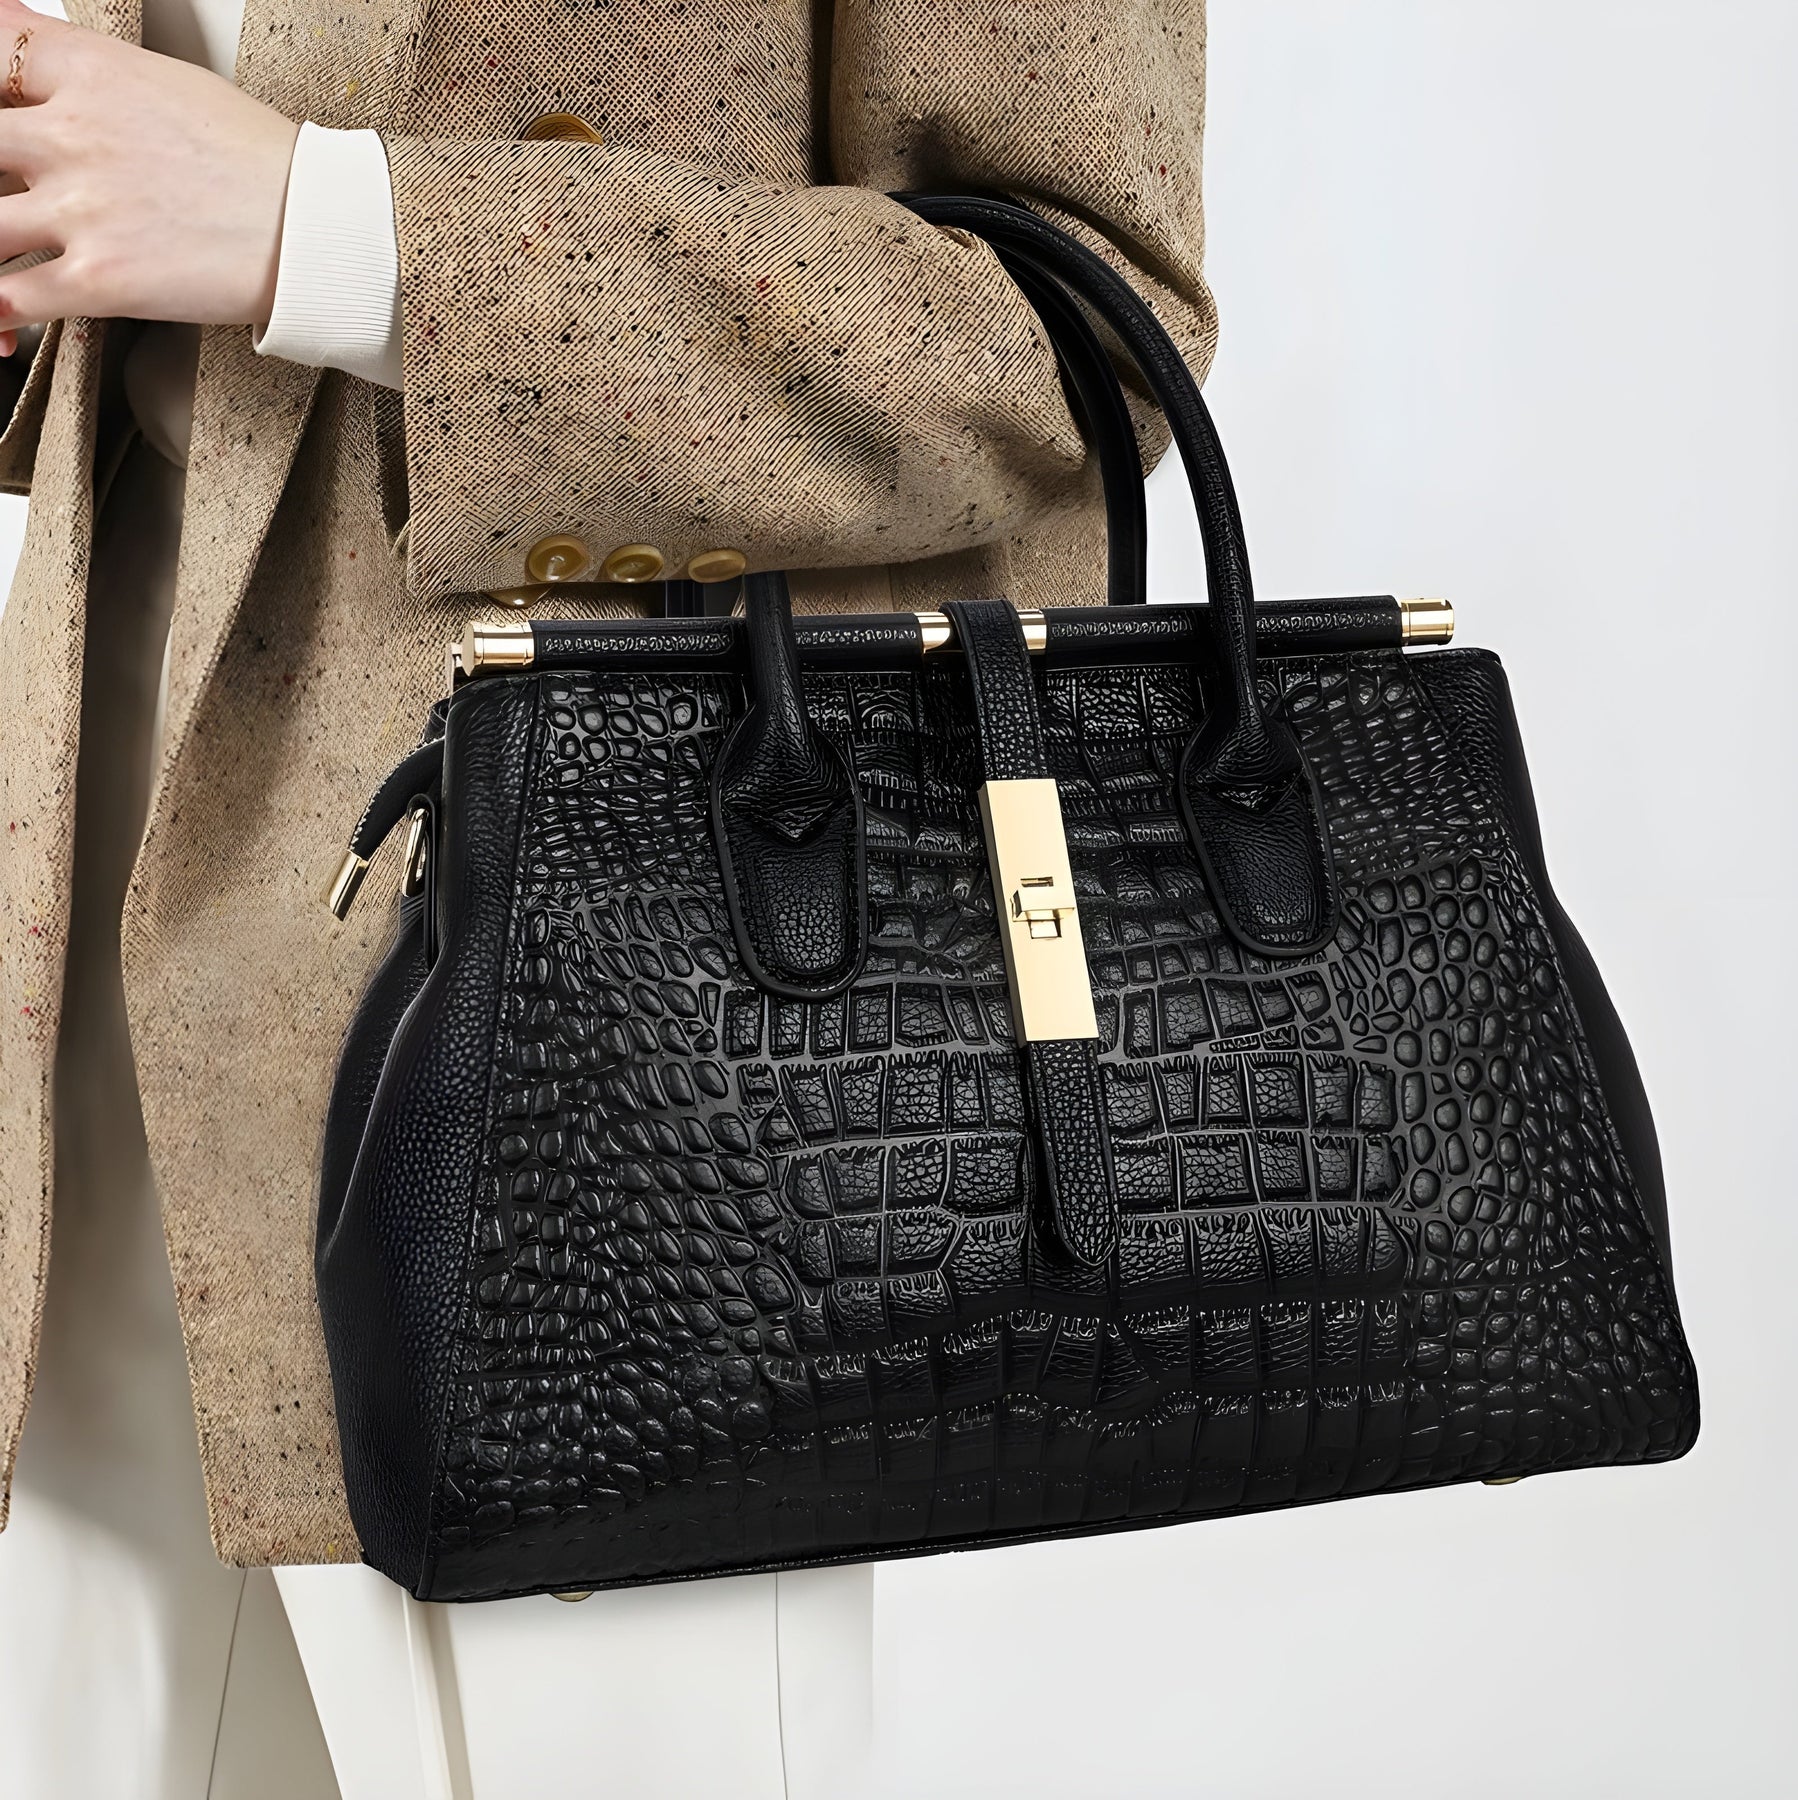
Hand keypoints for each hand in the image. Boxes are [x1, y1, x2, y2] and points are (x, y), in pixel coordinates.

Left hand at [0, 0, 297, 355]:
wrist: (317, 228)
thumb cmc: (259, 160)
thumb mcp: (169, 83)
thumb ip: (97, 76)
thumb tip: (62, 72)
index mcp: (91, 76)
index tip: (3, 111)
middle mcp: (72, 137)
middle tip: (6, 196)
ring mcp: (82, 211)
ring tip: (6, 255)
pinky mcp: (102, 281)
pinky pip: (11, 299)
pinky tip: (5, 320)